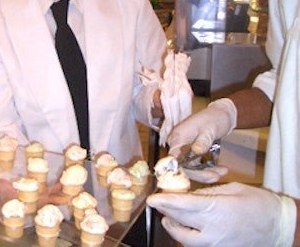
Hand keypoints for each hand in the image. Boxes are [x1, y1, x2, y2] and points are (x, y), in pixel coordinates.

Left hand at [147, 182, 295, 246]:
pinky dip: (187, 237)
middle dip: (165, 213)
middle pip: (179, 223)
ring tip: (169, 217)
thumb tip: (189, 194)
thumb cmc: (257, 203)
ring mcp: (216, 244)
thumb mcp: (231, 189)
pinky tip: (186, 228)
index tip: (152, 199)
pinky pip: (197, 246)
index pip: (182, 205)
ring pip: (185, 240)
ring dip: (174, 228)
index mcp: (216, 209)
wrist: (278, 226)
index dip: (165, 202)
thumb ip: (208, 192)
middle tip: (158, 204)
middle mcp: (213, 230)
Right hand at [167, 98, 235, 182]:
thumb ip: (203, 141)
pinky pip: (197, 165)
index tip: (195, 178)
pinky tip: (221, 169)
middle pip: (183, 166)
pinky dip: (208, 169)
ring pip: (191, 168)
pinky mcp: (192, 152)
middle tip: (216, 176)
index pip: (175, 159)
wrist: (220, 114)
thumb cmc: (214, 118)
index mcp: (178, 136)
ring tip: (222, 172)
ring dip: (206, 173)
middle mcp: (178, 144)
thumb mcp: (210, 129)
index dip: (183, 170)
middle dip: (200, 174)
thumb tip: (196, 151)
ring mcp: (185, 148)